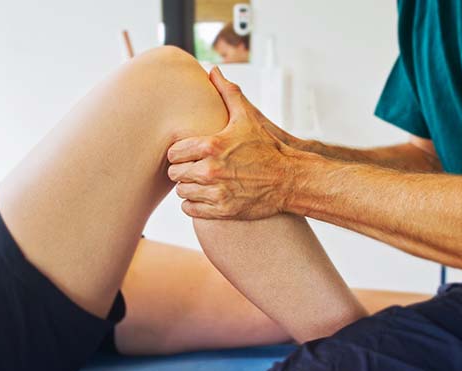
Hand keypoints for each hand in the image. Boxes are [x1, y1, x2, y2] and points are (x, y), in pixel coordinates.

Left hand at [167, 67, 295, 219]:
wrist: (289, 179)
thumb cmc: (266, 147)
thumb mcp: (247, 117)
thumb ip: (227, 92)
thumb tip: (213, 70)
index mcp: (211, 145)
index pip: (173, 153)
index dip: (178, 153)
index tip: (187, 154)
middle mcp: (211, 169)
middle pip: (175, 174)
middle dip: (182, 171)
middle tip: (193, 169)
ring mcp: (216, 191)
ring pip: (182, 192)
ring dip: (188, 188)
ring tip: (200, 182)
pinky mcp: (222, 210)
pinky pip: (191, 210)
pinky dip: (193, 204)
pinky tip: (204, 196)